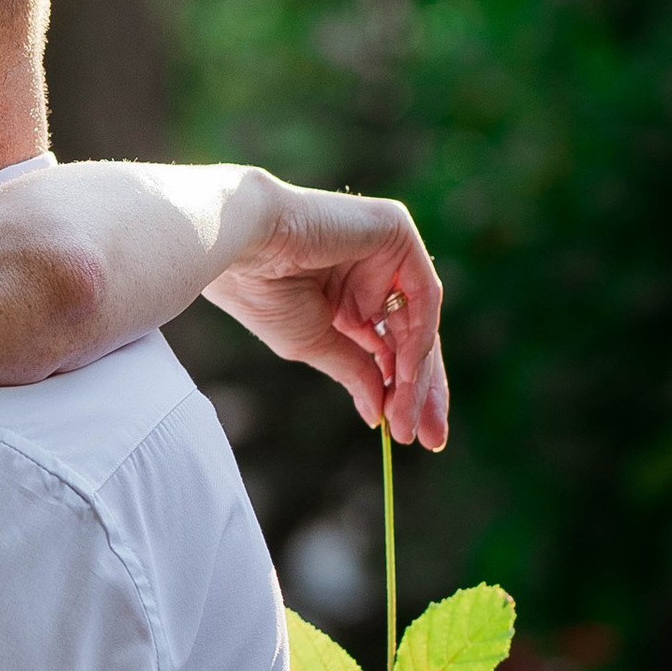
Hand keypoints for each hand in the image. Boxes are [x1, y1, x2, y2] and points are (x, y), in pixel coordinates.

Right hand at [203, 182, 447, 444]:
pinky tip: (404, 376)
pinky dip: (418, 338)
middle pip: (411, 338)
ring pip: (420, 322)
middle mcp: (372, 272)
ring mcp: (387, 250)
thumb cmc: (262, 291)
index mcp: (347, 295)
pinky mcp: (396, 231)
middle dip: (419, 391)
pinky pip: (422, 294)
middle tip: (428, 439)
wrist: (242, 243)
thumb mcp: (315, 344)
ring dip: (418, 376)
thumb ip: (356, 372)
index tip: (404, 435)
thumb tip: (380, 415)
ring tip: (408, 419)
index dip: (400, 393)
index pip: (388, 348)